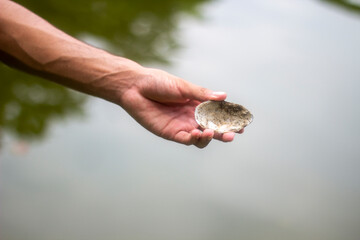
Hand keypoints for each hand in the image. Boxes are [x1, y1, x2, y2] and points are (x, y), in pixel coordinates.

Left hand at [118, 67, 243, 147]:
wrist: (135, 87)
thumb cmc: (158, 82)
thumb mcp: (183, 86)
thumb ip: (202, 94)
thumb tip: (224, 96)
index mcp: (197, 103)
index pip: (218, 113)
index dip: (230, 118)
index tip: (242, 121)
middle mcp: (192, 116)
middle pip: (213, 127)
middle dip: (225, 131)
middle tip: (235, 133)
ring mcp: (182, 126)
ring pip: (202, 137)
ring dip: (211, 137)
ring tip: (215, 133)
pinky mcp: (171, 133)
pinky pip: (187, 140)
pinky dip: (195, 139)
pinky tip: (199, 133)